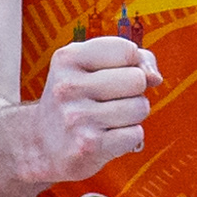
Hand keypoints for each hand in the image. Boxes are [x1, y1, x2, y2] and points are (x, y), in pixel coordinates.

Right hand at [23, 34, 159, 187]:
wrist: (41, 145)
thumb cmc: (76, 100)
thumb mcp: (90, 66)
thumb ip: (132, 59)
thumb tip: (155, 77)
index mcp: (68, 59)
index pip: (127, 50)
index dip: (132, 63)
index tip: (116, 74)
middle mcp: (68, 86)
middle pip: (137, 79)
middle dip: (134, 91)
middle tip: (111, 100)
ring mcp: (77, 117)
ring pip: (140, 107)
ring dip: (133, 115)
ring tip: (109, 119)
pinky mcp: (88, 146)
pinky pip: (136, 134)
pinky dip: (129, 137)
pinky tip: (108, 137)